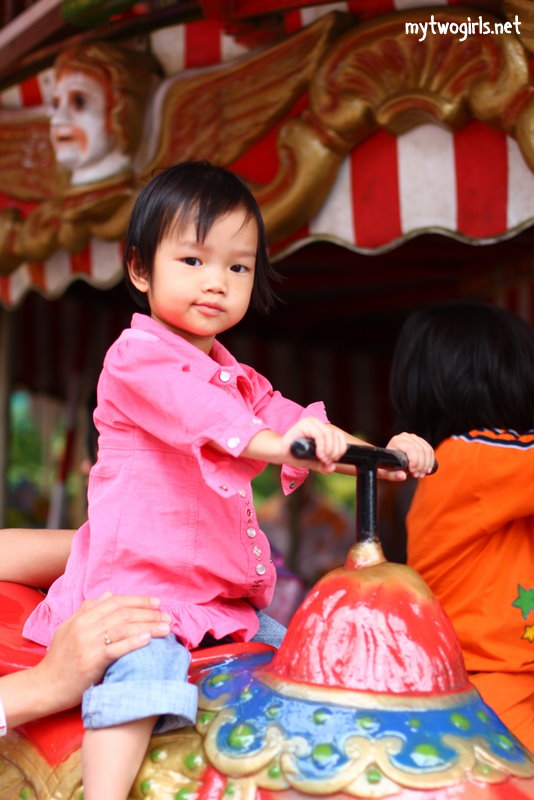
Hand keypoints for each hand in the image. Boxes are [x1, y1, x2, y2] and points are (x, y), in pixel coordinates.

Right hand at [34, 593, 170, 711]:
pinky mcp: (90, 661)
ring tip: (166, 628)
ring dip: (148, 625)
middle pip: (123, 612)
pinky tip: (149, 639)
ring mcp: (87, 643)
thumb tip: (109, 594)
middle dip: (149, 613)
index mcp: (81, 616)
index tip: (157, 603)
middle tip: (167, 616)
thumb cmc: (59, 659)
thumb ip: (88, 610)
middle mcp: (85, 626)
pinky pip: (116, 648)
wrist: (44, 686)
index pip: (115, 601)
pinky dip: (134, 641)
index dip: (138, 600)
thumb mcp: (69, 628)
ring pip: (123, 627)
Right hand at [281, 418, 346, 472]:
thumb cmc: (295, 455)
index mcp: (321, 428)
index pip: (339, 435)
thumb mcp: (313, 462)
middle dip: (335, 451)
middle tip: (327, 461)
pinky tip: (319, 455)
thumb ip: (324, 465)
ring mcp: (310, 422)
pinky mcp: (304, 424)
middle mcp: (317, 423)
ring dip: (329, 450)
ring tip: (323, 459)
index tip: (334, 460)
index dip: (340, 448)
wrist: (280, 453)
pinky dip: (322, 447)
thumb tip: (333, 467)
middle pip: (335, 435)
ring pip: (329, 434)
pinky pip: (319, 435)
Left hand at [382, 432, 434, 479]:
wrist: (388, 459)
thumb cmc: (386, 465)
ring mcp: (413, 437)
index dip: (415, 462)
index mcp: (396, 441)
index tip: (413, 472)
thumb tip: (403, 476)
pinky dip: (430, 461)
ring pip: (427, 450)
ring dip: (427, 464)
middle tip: (418, 475)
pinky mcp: (419, 441)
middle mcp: (405, 437)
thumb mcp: (385, 472)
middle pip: (420, 450)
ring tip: (421, 474)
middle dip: (422, 465)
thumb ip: (392, 475)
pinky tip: (427, 469)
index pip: (411, 449)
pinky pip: (429, 450)